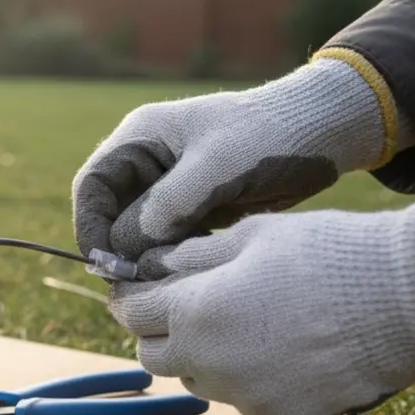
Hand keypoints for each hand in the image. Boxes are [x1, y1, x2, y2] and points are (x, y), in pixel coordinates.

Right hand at [73, 58, 391, 260]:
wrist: (324, 131)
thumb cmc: (271, 135)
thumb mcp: (217, 166)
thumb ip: (167, 205)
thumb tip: (125, 247)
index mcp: (142, 137)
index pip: (92, 186)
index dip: (90, 225)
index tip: (104, 263)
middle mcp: (148, 161)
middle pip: (109, 213)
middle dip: (116, 248)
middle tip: (134, 283)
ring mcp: (171, 186)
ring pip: (136, 232)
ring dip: (143, 257)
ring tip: (162, 279)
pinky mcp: (195, 208)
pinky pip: (166, 240)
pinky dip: (169, 258)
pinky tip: (189, 270)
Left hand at [108, 203, 414, 414]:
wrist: (403, 303)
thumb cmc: (327, 256)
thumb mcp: (252, 236)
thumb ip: (195, 255)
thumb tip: (158, 265)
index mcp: (193, 312)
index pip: (132, 313)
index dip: (130, 298)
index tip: (136, 290)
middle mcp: (208, 362)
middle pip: (153, 356)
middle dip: (158, 331)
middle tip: (183, 307)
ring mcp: (241, 395)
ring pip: (196, 380)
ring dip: (201, 356)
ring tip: (239, 324)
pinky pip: (241, 397)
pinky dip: (245, 376)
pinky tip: (278, 349)